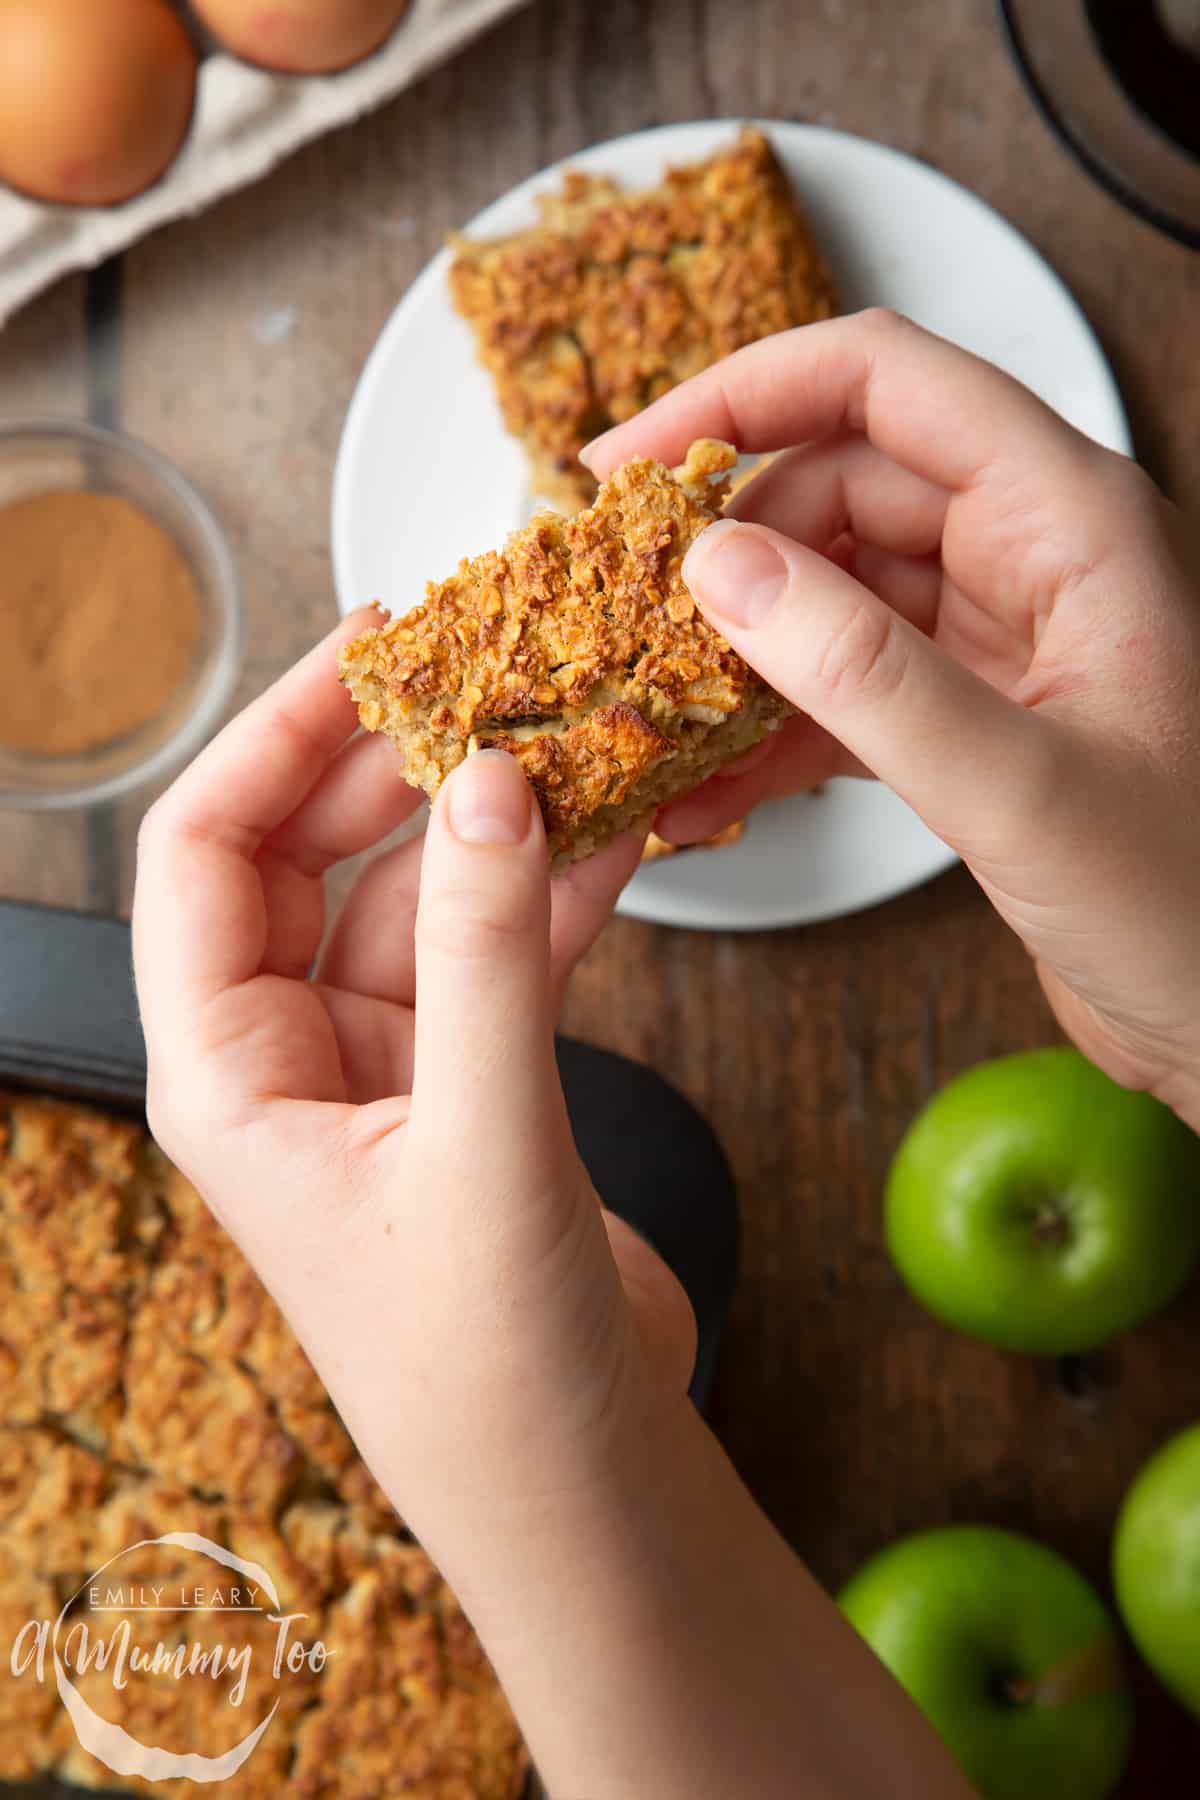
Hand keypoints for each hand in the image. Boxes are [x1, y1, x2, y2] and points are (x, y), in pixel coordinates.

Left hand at [132, 615, 694, 1568]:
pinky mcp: (465, 1086)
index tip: (369, 645)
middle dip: (394, 759)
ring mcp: (378, 1068)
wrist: (576, 1486)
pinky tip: (619, 829)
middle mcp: (283, 1058)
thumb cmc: (490, 1366)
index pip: (205, 854)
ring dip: (488, 819)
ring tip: (569, 728)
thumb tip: (493, 782)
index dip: (276, 737)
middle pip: (308, 854)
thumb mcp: (482, 1146)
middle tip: (485, 664)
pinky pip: (492, 949)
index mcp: (226, 1073)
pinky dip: (550, 889)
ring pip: (415, 895)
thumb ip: (486, 956)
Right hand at [586, 309, 1199, 1127]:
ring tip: (647, 703)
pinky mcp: (973, 723)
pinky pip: (847, 690)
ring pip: (834, 591)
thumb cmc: (1196, 909)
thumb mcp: (1020, 788)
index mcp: (1072, 521)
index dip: (746, 399)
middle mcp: (1034, 559)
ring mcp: (1000, 642)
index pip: (885, 382)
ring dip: (739, 645)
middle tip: (627, 614)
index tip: (632, 462)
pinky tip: (702, 785)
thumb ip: (864, 674)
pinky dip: (772, 730)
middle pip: (842, 483)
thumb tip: (720, 569)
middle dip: (729, 544)